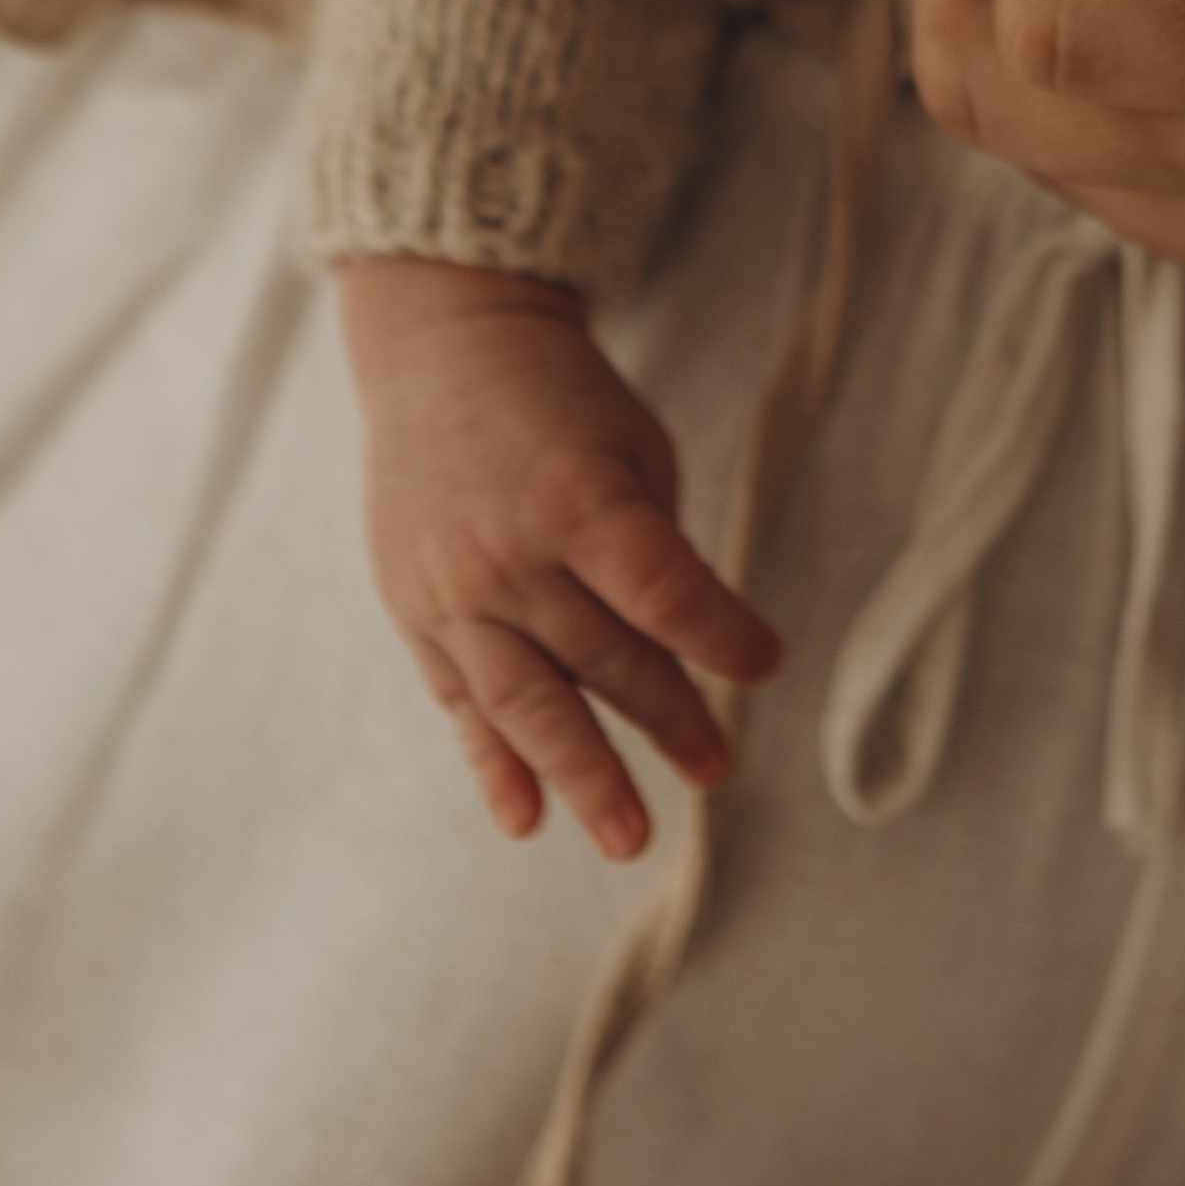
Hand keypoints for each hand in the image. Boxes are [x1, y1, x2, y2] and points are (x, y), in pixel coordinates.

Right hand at [336, 258, 781, 854]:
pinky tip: (525, 819)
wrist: (443, 349)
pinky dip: (492, 764)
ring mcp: (454, 590)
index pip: (660, 589)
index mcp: (575, 495)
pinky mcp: (418, 615)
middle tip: (717, 770)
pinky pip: (461, 705)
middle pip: (601, 656)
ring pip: (526, 701)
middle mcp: (508, 551)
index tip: (766, 664)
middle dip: (668, 717)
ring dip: (582, 775)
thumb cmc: (563, 400)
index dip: (720, 634)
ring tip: (631, 835)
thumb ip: (657, 547)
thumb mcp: (631, 448)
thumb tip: (697, 652)